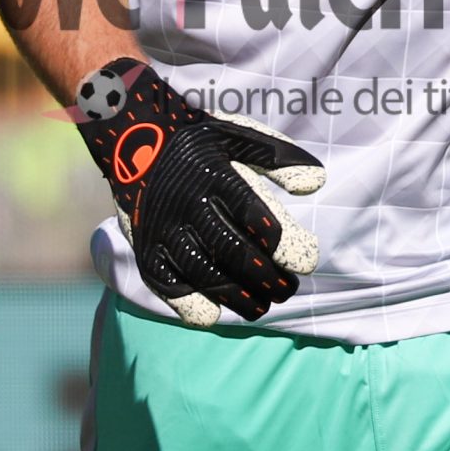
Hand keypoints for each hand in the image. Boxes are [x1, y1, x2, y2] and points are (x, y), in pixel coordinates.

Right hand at [74, 58, 325, 327]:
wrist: (133, 138)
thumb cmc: (200, 142)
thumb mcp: (240, 136)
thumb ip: (280, 158)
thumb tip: (316, 183)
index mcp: (217, 175)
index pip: (255, 217)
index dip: (283, 246)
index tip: (305, 263)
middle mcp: (189, 204)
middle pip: (234, 252)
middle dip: (268, 278)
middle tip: (288, 289)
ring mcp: (164, 230)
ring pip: (205, 274)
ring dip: (238, 297)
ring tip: (262, 307)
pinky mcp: (146, 248)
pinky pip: (167, 284)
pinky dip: (189, 303)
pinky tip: (213, 314)